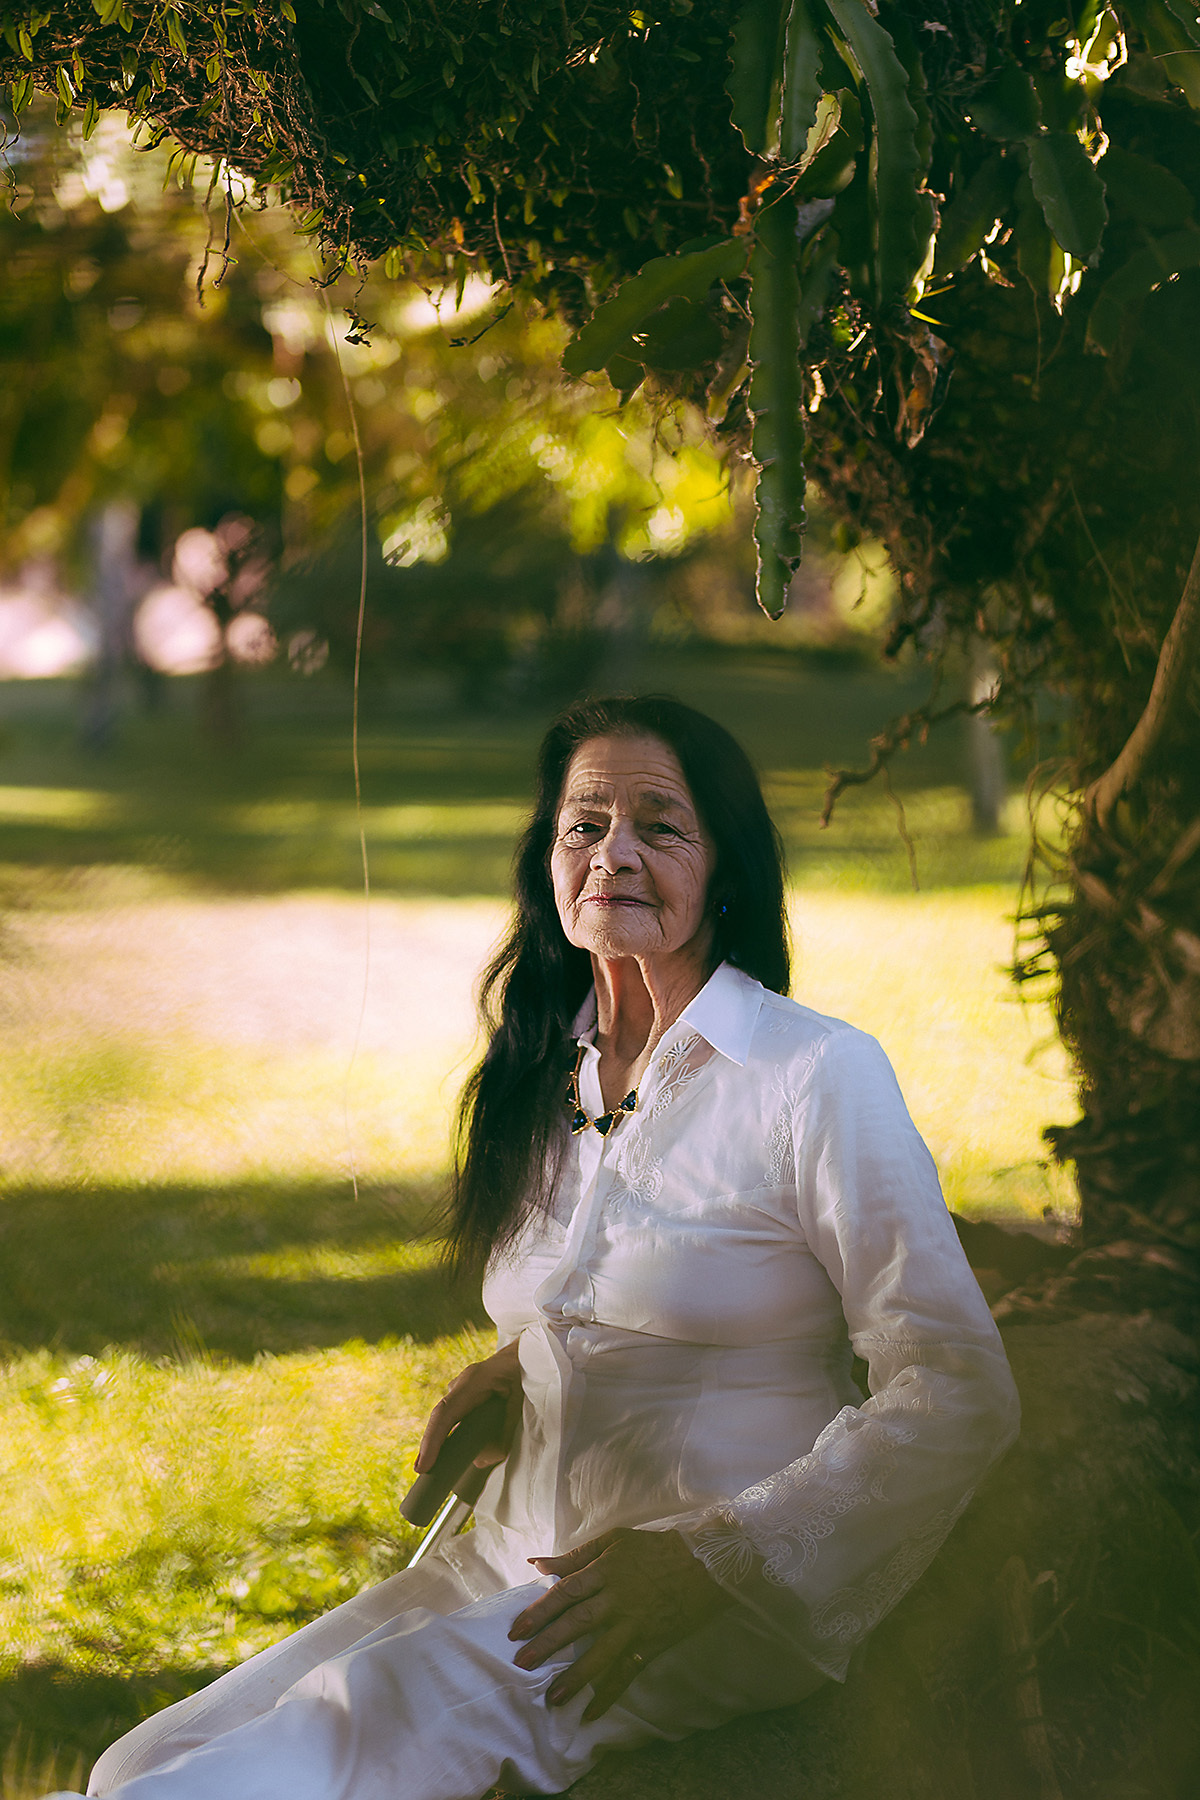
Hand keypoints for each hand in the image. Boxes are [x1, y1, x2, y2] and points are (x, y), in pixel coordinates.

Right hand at [415, 1338, 521, 1473]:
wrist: (523, 1354)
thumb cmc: (523, 1375)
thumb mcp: (519, 1404)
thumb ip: (504, 1434)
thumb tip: (484, 1461)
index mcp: (473, 1382)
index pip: (445, 1413)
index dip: (432, 1440)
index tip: (423, 1465)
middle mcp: (461, 1384)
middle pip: (440, 1418)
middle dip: (430, 1445)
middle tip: (422, 1471)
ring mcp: (459, 1387)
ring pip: (445, 1417)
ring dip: (442, 1439)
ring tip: (435, 1462)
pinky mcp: (462, 1394)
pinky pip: (451, 1415)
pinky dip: (450, 1432)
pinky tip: (448, 1448)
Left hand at [508, 1527, 730, 1720]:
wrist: (707, 1564)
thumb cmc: (657, 1549)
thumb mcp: (616, 1540)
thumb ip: (575, 1556)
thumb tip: (538, 1564)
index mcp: (606, 1570)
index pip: (566, 1591)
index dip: (540, 1611)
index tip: (517, 1630)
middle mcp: (618, 1598)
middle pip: (577, 1623)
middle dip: (548, 1644)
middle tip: (523, 1663)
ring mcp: (635, 1624)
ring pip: (600, 1653)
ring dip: (575, 1677)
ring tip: (553, 1697)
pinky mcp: (651, 1643)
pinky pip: (627, 1672)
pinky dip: (610, 1693)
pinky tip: (591, 1712)